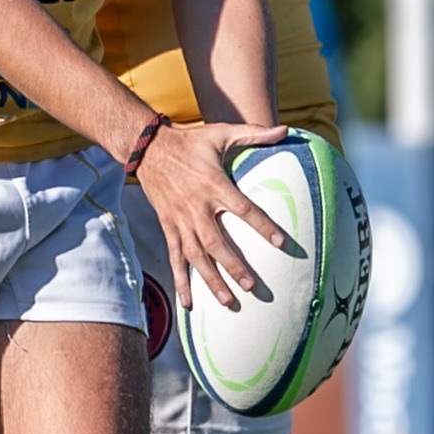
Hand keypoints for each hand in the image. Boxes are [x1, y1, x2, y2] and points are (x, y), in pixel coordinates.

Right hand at [134, 121, 289, 309]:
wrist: (147, 147)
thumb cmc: (190, 140)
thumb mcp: (222, 132)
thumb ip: (254, 134)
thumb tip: (286, 130)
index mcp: (213, 184)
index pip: (243, 209)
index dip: (262, 226)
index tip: (281, 243)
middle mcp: (196, 206)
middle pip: (217, 242)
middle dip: (234, 266)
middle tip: (252, 286)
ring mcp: (180, 219)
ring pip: (196, 255)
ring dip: (211, 279)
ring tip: (228, 301)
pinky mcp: (168, 226)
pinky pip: (175, 256)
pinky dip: (181, 280)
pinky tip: (190, 302)